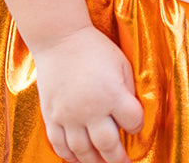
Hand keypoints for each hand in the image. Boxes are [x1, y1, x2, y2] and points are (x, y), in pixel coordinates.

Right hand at [32, 24, 144, 162]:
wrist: (60, 38)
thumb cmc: (94, 49)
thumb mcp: (121, 63)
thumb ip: (127, 90)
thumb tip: (131, 114)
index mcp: (112, 93)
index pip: (133, 122)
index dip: (137, 125)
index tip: (135, 124)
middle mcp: (91, 109)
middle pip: (108, 146)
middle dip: (119, 159)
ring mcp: (69, 115)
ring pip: (83, 151)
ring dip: (95, 162)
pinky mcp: (52, 116)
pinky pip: (60, 145)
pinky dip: (69, 156)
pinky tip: (78, 159)